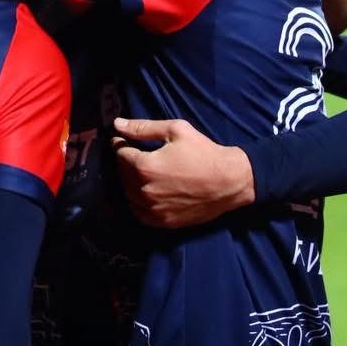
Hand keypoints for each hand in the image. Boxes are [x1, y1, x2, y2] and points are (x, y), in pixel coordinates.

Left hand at [112, 117, 254, 228]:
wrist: (229, 181)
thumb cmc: (204, 152)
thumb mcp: (175, 130)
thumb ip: (143, 128)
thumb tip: (117, 124)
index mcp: (144, 166)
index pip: (120, 154)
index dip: (121, 144)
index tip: (124, 140)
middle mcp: (144, 190)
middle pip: (122, 174)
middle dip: (125, 162)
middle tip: (135, 154)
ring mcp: (152, 209)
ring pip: (128, 194)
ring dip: (130, 181)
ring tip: (142, 171)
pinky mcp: (162, 222)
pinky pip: (139, 212)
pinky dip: (137, 201)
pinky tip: (147, 191)